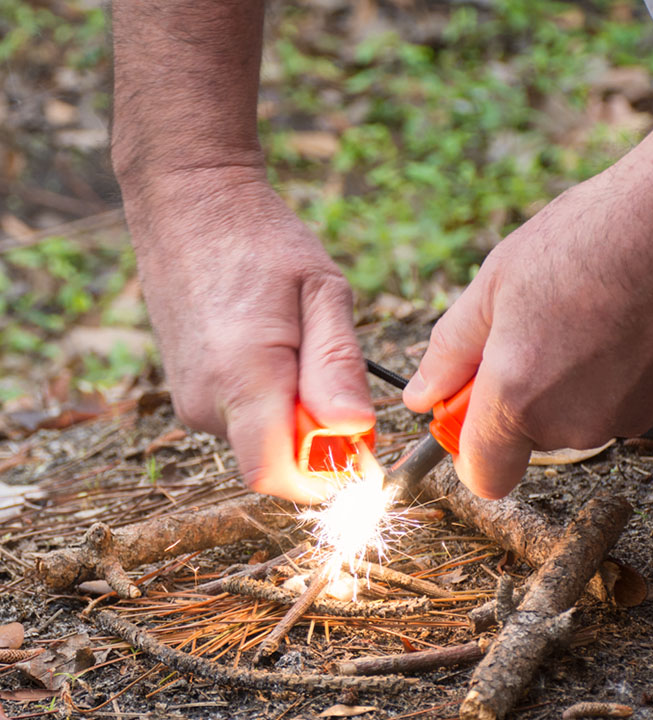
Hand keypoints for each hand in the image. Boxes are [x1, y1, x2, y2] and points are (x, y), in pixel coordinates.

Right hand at [124, 167, 373, 502]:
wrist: (189, 204)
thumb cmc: (261, 240)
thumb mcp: (322, 291)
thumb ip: (337, 366)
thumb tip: (355, 431)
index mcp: (243, 378)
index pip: (277, 474)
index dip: (324, 477)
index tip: (360, 449)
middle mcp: (205, 401)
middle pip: (273, 464)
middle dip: (317, 445)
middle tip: (338, 385)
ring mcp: (189, 399)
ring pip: (258, 442)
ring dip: (294, 421)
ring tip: (302, 352)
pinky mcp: (187, 391)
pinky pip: (240, 422)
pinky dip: (270, 407)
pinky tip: (278, 354)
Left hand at [404, 161, 652, 498]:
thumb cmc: (589, 238)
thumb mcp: (493, 284)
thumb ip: (450, 353)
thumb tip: (421, 397)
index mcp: (517, 398)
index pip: (484, 476)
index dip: (470, 449)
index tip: (470, 409)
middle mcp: (570, 424)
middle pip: (526, 439)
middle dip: (517, 397)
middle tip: (529, 330)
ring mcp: (623, 418)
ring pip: (571, 420)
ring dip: (564, 383)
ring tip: (578, 315)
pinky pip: (613, 403)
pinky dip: (607, 376)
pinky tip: (615, 322)